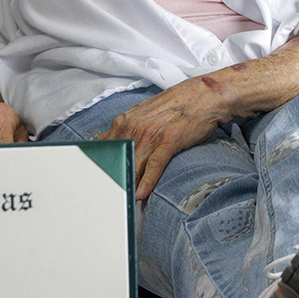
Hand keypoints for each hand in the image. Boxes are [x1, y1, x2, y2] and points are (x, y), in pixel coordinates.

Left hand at [97, 78, 233, 199]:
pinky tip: (140, 194)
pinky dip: (146, 181)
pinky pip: (154, 165)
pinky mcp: (169, 141)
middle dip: (111, 179)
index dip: (101, 166)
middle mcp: (134, 128)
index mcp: (125, 121)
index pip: (105, 148)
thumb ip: (127, 128)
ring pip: (132, 165)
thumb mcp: (143, 112)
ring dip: (126, 184)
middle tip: (105, 197)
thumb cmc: (174, 104)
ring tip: (120, 202)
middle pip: (117, 159)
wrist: (203, 95)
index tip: (95, 181)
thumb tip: (110, 142)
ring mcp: (151, 135)